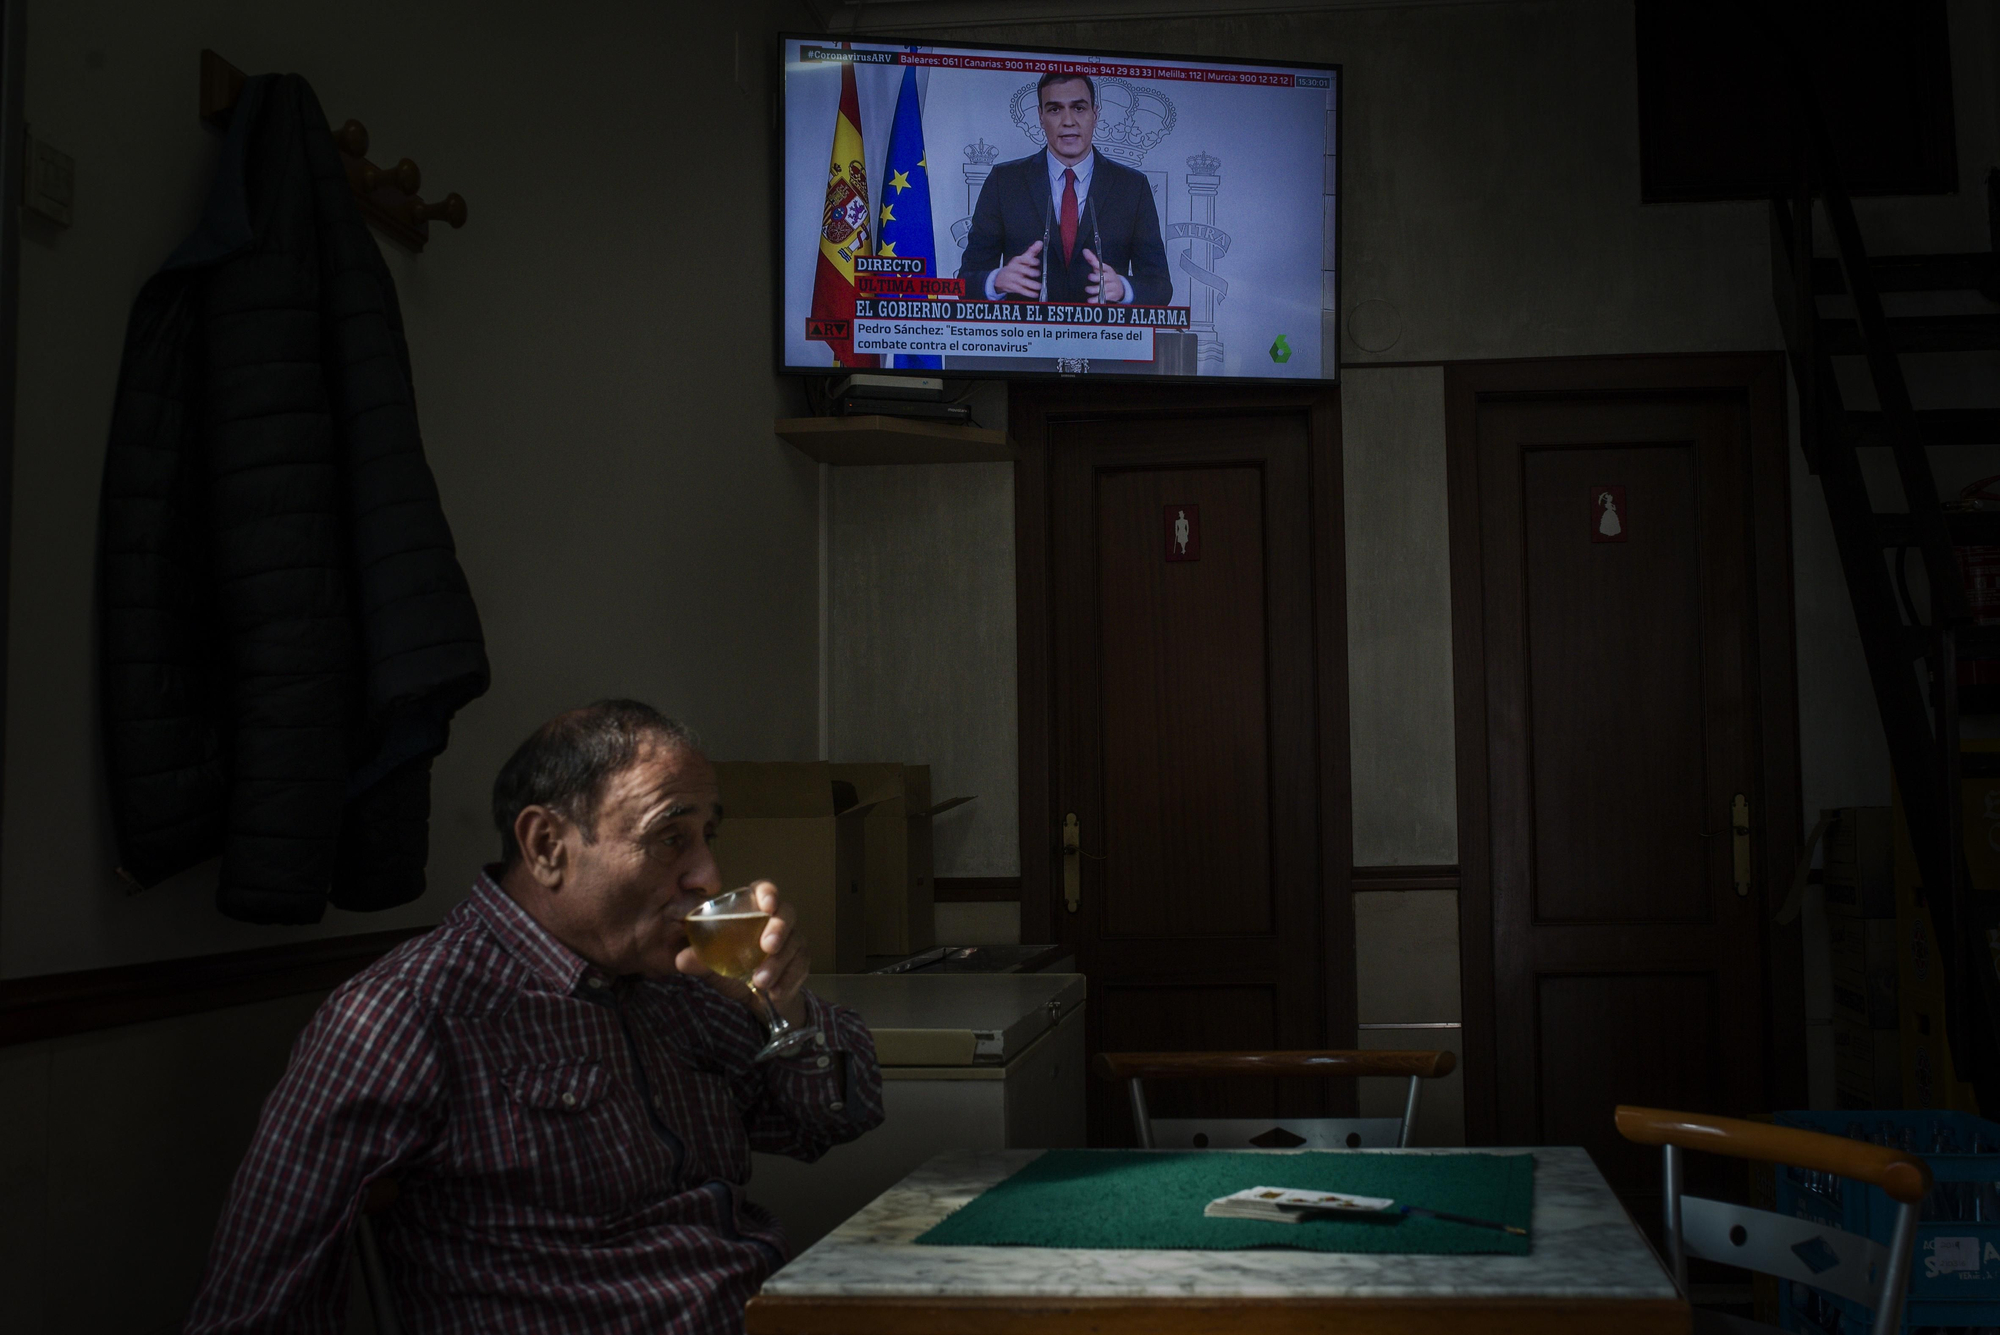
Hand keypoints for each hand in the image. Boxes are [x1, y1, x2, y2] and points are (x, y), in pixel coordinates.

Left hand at [676, 881, 809, 1026]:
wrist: (757, 1000)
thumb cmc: (734, 971)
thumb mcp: (714, 966)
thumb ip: (700, 960)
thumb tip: (681, 958)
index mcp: (753, 912)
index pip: (764, 890)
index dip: (768, 893)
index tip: (766, 905)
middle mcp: (778, 921)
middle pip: (787, 913)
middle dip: (779, 929)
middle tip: (767, 947)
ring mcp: (793, 940)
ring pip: (794, 943)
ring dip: (778, 964)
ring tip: (761, 982)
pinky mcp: (802, 962)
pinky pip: (801, 967)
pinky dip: (788, 980)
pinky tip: (775, 993)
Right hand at [993, 241, 1043, 297]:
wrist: (1000, 278)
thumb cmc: (1014, 268)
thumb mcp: (1021, 259)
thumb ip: (1032, 251)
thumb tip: (1040, 243)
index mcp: (1017, 261)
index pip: (1022, 259)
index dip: (1029, 260)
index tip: (1036, 261)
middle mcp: (1014, 269)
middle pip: (1021, 270)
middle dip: (1029, 271)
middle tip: (1037, 273)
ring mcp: (1012, 278)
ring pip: (1021, 281)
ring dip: (1030, 284)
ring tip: (1038, 286)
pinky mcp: (1012, 287)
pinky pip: (1020, 290)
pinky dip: (1028, 292)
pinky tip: (1034, 294)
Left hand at [1083, 249, 1123, 303]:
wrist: (1121, 288)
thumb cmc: (1107, 276)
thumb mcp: (1101, 268)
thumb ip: (1092, 260)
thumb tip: (1084, 251)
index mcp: (1108, 270)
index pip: (1104, 267)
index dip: (1099, 266)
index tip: (1093, 265)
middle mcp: (1111, 278)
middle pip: (1105, 277)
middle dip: (1098, 277)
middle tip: (1089, 276)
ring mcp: (1112, 287)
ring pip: (1104, 288)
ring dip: (1095, 289)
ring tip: (1087, 289)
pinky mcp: (1111, 296)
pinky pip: (1104, 298)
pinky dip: (1097, 299)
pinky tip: (1090, 300)